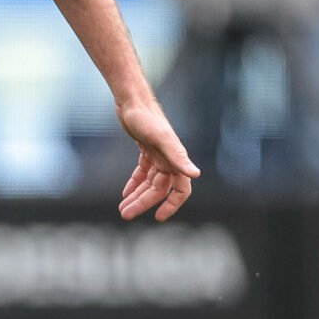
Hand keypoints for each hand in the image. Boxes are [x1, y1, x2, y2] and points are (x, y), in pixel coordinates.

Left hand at [115, 99, 198, 221]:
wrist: (132, 100)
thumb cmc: (146, 118)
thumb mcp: (161, 138)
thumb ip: (177, 156)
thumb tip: (195, 174)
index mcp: (176, 160)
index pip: (181, 190)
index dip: (172, 205)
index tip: (158, 217)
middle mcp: (169, 159)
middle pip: (158, 190)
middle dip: (143, 203)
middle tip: (125, 214)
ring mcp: (158, 155)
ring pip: (149, 183)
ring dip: (137, 196)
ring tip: (122, 208)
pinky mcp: (146, 149)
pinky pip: (143, 172)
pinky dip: (135, 183)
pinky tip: (125, 193)